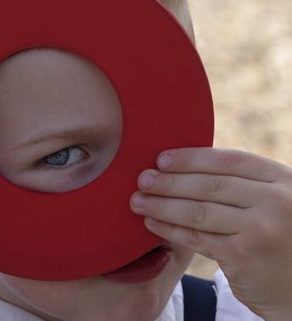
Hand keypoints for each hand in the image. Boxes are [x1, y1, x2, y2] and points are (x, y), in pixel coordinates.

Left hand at [129, 148, 291, 319]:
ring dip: (162, 204)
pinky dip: (170, 229)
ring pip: (198, 211)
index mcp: (283, 180)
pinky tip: (152, 222)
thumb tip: (183, 164)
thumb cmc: (280, 239)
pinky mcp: (243, 256)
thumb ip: (243, 184)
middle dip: (169, 181)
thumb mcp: (275, 202)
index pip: (229, 160)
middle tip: (141, 179)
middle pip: (209, 185)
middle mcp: (276, 202)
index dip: (191, 158)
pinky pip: (197, 237)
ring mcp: (260, 229)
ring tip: (137, 200)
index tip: (161, 159)